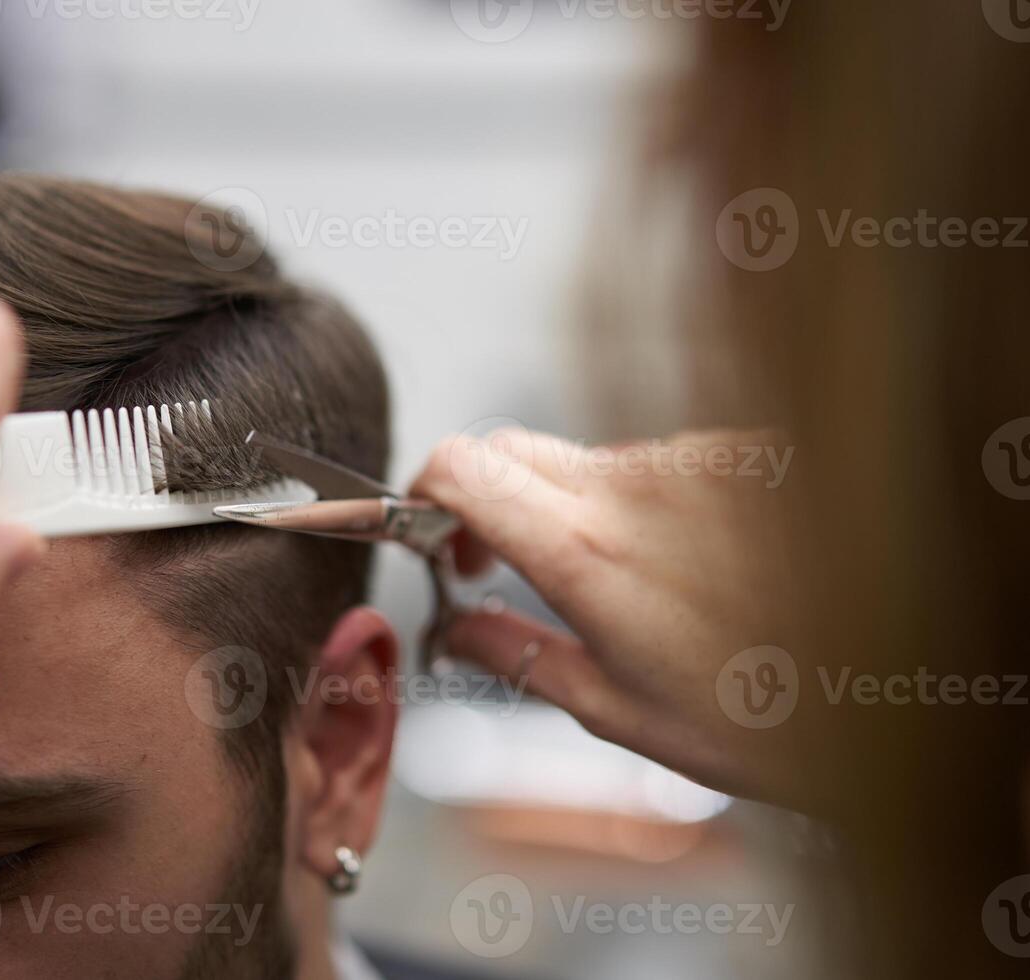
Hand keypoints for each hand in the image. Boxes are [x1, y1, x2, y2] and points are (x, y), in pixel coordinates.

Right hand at [413, 427, 810, 806]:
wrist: (896, 698)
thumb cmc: (764, 720)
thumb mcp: (618, 713)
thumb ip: (516, 658)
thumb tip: (455, 630)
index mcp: (587, 552)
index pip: (460, 465)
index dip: (424, 493)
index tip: (433, 535)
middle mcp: (637, 484)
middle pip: (512, 450)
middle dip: (485, 501)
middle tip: (498, 562)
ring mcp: (697, 458)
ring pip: (590, 458)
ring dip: (578, 507)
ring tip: (628, 585)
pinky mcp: (748, 451)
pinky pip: (664, 461)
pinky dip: (650, 503)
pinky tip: (694, 564)